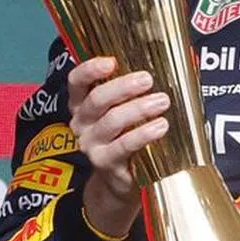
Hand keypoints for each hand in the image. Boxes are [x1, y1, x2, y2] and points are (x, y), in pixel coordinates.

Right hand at [68, 57, 170, 238]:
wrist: (122, 179)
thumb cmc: (127, 135)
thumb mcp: (124, 110)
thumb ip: (132, 91)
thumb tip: (162, 65)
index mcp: (83, 104)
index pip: (76, 82)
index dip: (90, 69)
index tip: (111, 61)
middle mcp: (82, 123)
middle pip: (97, 99)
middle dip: (124, 87)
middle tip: (148, 79)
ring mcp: (91, 144)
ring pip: (112, 121)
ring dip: (139, 108)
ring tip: (162, 101)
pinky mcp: (105, 163)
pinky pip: (124, 145)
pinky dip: (144, 133)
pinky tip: (161, 125)